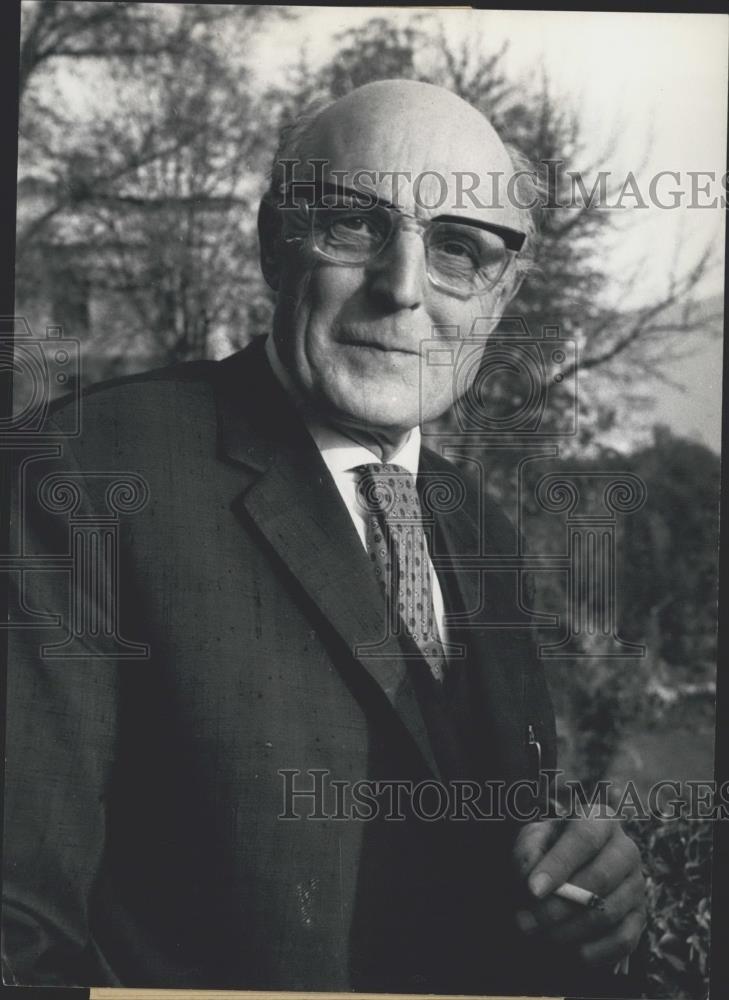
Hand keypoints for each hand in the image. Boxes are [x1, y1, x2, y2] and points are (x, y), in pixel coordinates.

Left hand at [512, 807, 646, 967]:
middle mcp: (626, 849)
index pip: (584, 838)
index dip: (558, 865)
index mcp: (600, 820)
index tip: (532, 890)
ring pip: (607, 913)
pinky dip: (594, 951)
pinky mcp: (640, 916)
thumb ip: (529, 853)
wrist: (568, 868)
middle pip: (599, 879)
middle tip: (525, 921)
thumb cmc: (547, 848)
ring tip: (538, 934)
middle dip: (558, 906)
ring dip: (569, 931)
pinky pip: (624, 940)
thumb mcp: (532, 840)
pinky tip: (569, 951)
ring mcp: (637, 884)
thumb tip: (535, 882)